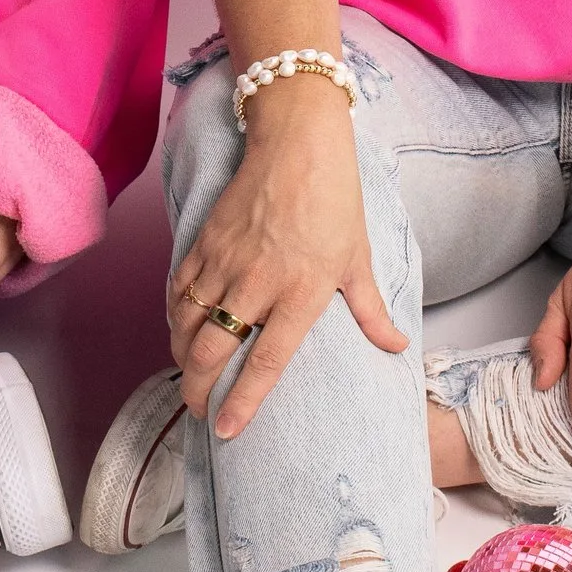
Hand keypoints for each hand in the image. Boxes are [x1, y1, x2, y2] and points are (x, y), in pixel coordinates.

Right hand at [170, 84, 404, 437]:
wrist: (296, 142)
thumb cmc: (334, 198)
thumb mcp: (358, 256)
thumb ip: (372, 310)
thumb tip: (397, 347)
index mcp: (301, 292)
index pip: (266, 361)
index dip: (243, 400)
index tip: (226, 430)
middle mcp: (258, 283)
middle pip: (214, 351)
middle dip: (199, 390)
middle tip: (197, 412)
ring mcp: (225, 262)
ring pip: (188, 325)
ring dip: (183, 360)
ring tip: (189, 379)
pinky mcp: (203, 243)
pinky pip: (178, 292)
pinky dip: (174, 319)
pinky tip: (180, 334)